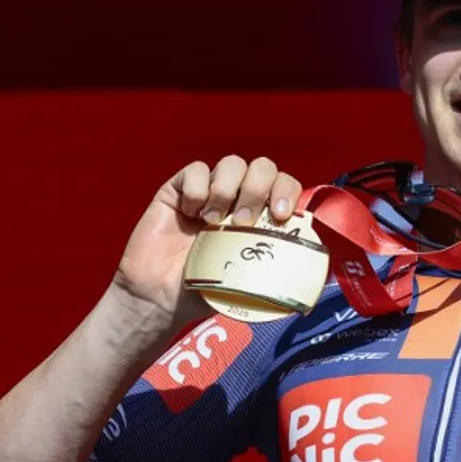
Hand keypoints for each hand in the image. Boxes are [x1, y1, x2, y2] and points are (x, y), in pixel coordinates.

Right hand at [112, 155, 303, 323]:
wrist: (160, 298)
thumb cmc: (205, 290)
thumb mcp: (247, 281)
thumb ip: (270, 266)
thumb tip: (299, 271)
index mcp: (260, 216)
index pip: (285, 185)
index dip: (287, 191)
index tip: (280, 215)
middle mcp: (238, 198)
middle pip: (263, 167)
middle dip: (258, 188)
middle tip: (243, 221)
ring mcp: (210, 191)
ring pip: (232, 163)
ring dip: (228, 189)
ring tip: (214, 220)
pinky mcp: (179, 189)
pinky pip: (195, 169)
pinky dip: (197, 188)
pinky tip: (190, 212)